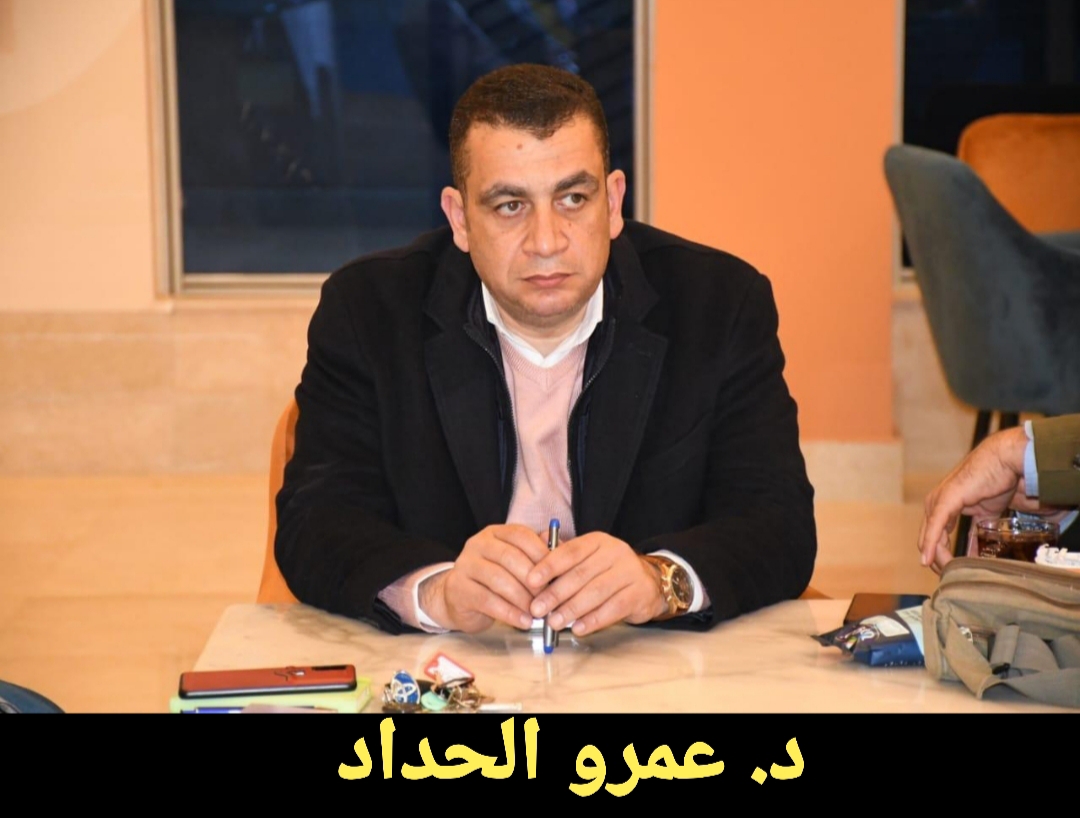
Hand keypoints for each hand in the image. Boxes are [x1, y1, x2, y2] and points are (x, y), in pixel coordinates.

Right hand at [419, 524, 548, 632]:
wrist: (458, 598)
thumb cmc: (494, 580)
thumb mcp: (515, 563)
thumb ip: (536, 554)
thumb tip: (562, 548)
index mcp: (495, 533)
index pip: (520, 535)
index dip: (541, 553)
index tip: (558, 573)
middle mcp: (478, 544)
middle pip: (510, 557)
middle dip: (533, 579)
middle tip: (549, 597)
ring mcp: (465, 565)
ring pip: (499, 579)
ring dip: (523, 598)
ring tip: (538, 612)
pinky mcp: (459, 589)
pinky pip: (488, 601)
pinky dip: (510, 613)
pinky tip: (524, 622)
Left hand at [525, 532, 665, 636]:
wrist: (650, 581)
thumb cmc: (608, 571)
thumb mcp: (588, 558)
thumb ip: (562, 557)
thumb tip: (533, 551)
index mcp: (598, 541)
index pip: (571, 551)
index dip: (549, 566)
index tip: (530, 581)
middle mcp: (615, 552)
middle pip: (581, 574)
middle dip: (555, 593)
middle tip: (536, 609)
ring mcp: (630, 572)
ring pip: (596, 592)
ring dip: (572, 609)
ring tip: (553, 622)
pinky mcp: (640, 593)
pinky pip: (614, 608)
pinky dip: (594, 620)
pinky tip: (578, 628)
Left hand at [919, 425, 1030, 571]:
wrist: (1004, 461)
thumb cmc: (995, 482)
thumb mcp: (985, 516)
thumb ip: (977, 534)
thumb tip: (976, 555)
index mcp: (941, 507)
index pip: (933, 538)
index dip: (940, 557)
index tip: (950, 573)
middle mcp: (934, 504)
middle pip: (927, 541)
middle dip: (937, 562)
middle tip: (950, 578)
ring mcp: (937, 502)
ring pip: (929, 538)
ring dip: (937, 558)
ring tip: (948, 574)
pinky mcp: (946, 500)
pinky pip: (936, 527)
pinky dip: (932, 544)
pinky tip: (930, 559)